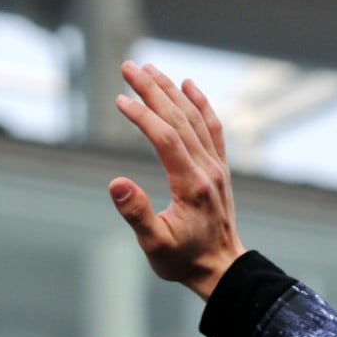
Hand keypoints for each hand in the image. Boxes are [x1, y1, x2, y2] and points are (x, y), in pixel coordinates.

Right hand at [107, 62, 246, 298]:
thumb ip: (136, 214)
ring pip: (194, 118)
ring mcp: (216, 167)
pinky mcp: (218, 168)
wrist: (221, 270)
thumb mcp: (154, 245)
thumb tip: (115, 183)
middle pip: (179, 119)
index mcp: (191, 185)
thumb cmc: (184, 261)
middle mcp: (207, 169)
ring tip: (148, 69)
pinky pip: (212, 128)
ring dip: (171, 91)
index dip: (142, 115)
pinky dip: (201, 103)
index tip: (119, 100)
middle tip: (128, 66)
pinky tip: (188, 85)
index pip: (165, 138)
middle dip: (153, 89)